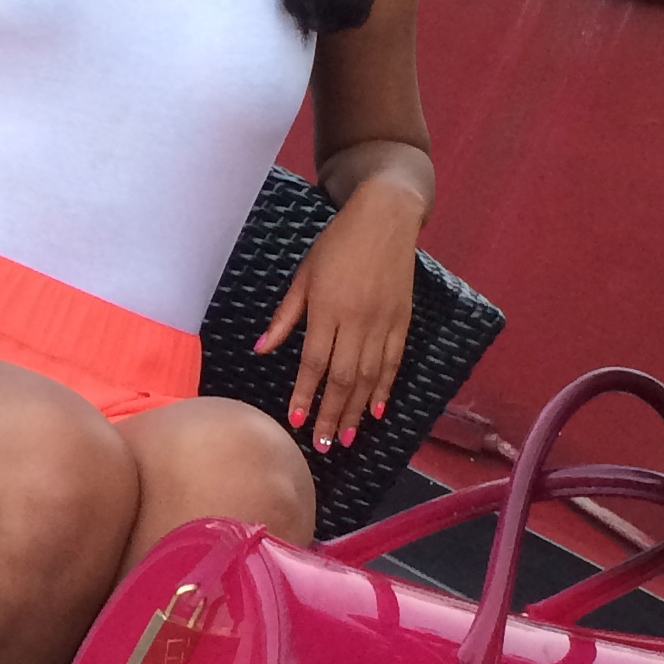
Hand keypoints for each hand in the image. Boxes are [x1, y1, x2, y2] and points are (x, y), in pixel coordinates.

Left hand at [254, 175, 422, 450]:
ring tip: (346, 438)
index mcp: (328, 308)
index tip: (294, 421)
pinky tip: (377, 411)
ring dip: (357, 411)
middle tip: (322, 445)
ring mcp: (383, 323)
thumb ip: (286, 316)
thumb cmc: (337, 244)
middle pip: (343, 378)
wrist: (385, 218)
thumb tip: (261, 349)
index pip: (314, 362)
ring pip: (370, 377)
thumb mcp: (304, 275)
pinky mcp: (402, 321)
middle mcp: (357, 320)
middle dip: (331, 414)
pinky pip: (393, 363)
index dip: (305, 394)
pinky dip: (385, 389)